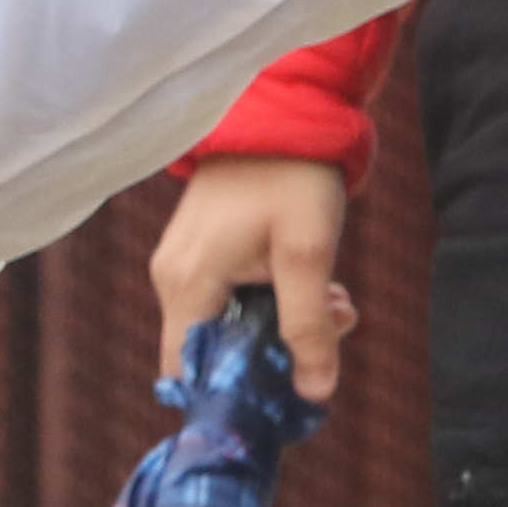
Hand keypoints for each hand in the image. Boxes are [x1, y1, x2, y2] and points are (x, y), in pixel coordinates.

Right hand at [148, 156, 359, 397]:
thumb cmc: (290, 177)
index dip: (233, 394)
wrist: (281, 111)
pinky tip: (314, 284)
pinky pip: (228, 299)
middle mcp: (172, 278)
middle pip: (212, 353)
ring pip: (227, 326)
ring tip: (335, 303)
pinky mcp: (200, 251)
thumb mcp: (308, 253)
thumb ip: (308, 324)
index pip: (189, 372)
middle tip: (332, 333)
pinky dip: (270, 302)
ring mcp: (182, 263)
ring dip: (281, 326)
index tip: (288, 393)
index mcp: (187, 283)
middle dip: (274, 355)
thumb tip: (315, 393)